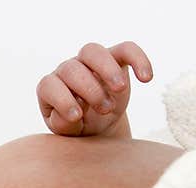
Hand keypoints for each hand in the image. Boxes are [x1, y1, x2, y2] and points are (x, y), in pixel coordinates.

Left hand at [37, 41, 152, 136]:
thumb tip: (73, 112)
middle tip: (104, 109)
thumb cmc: (78, 127)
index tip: (77, 117)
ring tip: (119, 89)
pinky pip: (126, 49)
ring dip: (107, 69)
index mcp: (50, 88)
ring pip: (93, 51)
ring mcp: (89, 62)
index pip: (49, 86)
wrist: (97, 124)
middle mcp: (66, 71)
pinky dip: (138, 59)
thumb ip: (63, 123)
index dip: (62, 100)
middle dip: (89, 89)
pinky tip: (146, 78)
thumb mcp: (68, 131)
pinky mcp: (114, 58)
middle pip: (72, 68)